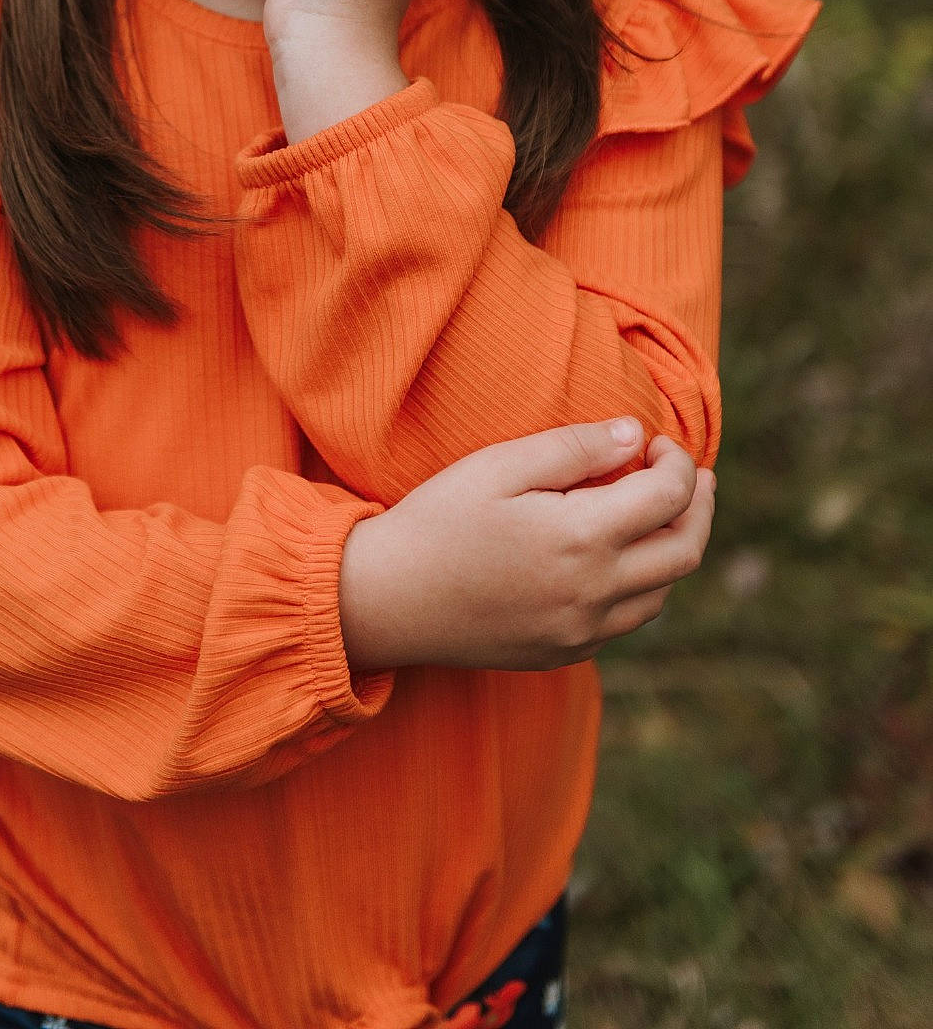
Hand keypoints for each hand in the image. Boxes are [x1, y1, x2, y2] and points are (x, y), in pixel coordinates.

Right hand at [337, 420, 714, 673]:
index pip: (669, 497)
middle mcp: (595, 593)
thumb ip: (574, 447)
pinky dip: (643, 584)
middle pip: (686, 552)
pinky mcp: (565, 654)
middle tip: (692, 476)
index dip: (677, 463)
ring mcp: (583, 631)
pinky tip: (619, 556)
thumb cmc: (440, 520)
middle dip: (699, 507)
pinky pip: (628, 621)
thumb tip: (635, 435)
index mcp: (583, 539)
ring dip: (675, 548)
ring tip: (660, 512)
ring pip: (663, 592)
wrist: (389, 599)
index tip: (657, 442)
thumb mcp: (501, 465)